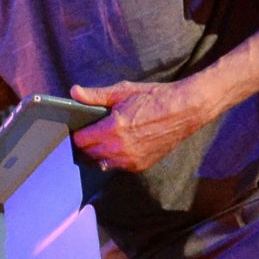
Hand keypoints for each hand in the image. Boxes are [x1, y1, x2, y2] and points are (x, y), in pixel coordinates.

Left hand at [70, 77, 219, 173]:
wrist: (184, 110)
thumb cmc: (154, 98)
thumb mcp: (124, 91)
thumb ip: (96, 95)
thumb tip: (74, 92)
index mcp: (113, 128)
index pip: (81, 140)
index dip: (77, 134)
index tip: (78, 129)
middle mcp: (120, 148)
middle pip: (89, 154)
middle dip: (86, 145)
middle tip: (87, 134)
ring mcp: (131, 160)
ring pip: (101, 163)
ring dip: (97, 154)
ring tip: (100, 141)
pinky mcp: (140, 166)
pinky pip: (117, 167)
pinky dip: (113, 159)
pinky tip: (116, 148)